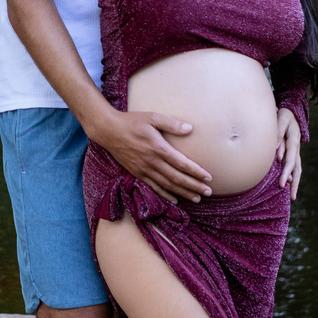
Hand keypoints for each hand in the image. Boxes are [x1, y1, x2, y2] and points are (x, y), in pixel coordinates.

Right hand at [91, 109, 211, 203]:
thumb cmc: (132, 121)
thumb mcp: (153, 117)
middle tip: (208, 192)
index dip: (197, 172)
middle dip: (194, 186)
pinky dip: (166, 195)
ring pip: (167, 185)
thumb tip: (190, 129)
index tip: (209, 178)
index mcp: (158, 148)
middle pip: (177, 178)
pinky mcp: (137, 173)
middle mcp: (152, 162)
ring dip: (183, 193)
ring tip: (196, 198)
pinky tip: (175, 199)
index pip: (182, 164)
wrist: (108, 130)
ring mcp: (144, 169)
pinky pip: (154, 187)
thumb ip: (172, 124)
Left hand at [276, 108, 301, 199]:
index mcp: (293, 142)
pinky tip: (289, 185)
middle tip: (290, 195)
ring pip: (297, 170)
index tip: (282, 183)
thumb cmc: (284, 115)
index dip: (286, 172)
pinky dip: (292, 177)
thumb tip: (275, 148)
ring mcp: (295, 152)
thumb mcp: (281, 119)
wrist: (291, 113)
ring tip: (293, 197)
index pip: (290, 160)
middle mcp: (296, 149)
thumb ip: (278, 132)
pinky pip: (294, 167)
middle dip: (293, 182)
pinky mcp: (292, 153)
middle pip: (297, 168)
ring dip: (295, 183)